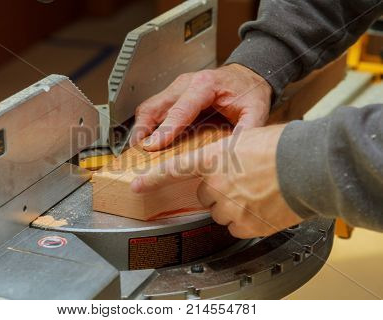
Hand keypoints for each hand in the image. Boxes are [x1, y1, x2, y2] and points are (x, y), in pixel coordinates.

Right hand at [129, 63, 271, 150]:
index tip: (153, 146)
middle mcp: (187, 83)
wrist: (248, 76)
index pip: (180, 109)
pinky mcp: (173, 94)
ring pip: (149, 107)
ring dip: (141, 128)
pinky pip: (153, 109)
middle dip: (143, 129)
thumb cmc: (249, 91)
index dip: (165, 129)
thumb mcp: (256, 110)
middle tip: (137, 152)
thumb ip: (248, 130)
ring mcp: (177, 88)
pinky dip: (146, 125)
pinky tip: (147, 141)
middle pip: (155, 106)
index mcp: (206, 85)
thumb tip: (236, 151)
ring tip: (138, 150)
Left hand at [130, 124, 301, 238]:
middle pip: (205, 195)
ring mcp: (229, 206)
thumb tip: (229, 165)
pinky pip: (236, 226)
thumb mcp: (249, 138)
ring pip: (220, 212)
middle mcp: (217, 183)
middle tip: (242, 183)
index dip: (153, 178)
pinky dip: (246, 220)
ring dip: (233, 206)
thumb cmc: (285, 148)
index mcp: (215, 157)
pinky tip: (262, 207)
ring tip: (257, 193)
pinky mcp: (244, 224)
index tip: (137, 185)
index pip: (175, 169)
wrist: (309, 167)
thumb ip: (229, 153)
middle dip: (218, 191)